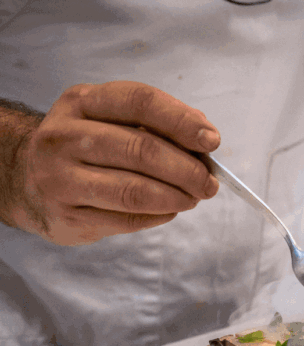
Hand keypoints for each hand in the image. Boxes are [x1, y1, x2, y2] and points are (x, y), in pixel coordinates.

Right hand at [6, 81, 219, 244]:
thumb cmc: (83, 147)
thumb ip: (154, 124)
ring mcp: (60, 178)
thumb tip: (204, 137)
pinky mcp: (66, 215)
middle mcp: (64, 137)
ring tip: (194, 198)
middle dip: (187, 169)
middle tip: (209, 183)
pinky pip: (127, 218)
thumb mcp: (109, 120)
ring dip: (176, 197)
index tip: (212, 141)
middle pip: (142, 150)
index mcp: (81, 102)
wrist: (24, 178)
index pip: (140, 102)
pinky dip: (159, 216)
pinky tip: (169, 210)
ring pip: (134, 190)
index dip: (182, 121)